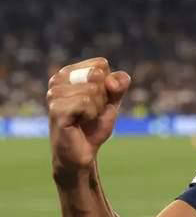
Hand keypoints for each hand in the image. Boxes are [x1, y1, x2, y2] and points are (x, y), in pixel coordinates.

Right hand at [47, 58, 130, 174]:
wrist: (84, 152)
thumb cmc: (95, 124)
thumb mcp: (113, 99)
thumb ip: (120, 82)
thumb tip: (110, 81)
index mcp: (70, 71)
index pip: (101, 64)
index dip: (108, 84)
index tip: (97, 99)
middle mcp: (57, 78)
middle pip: (98, 75)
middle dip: (102, 96)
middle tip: (91, 111)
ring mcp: (54, 93)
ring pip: (93, 89)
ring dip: (96, 107)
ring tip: (84, 118)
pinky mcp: (56, 108)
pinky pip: (86, 102)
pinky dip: (91, 114)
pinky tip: (79, 123)